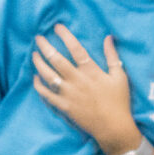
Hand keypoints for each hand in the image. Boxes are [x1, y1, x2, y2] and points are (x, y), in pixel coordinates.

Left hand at [32, 26, 135, 153]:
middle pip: (56, 59)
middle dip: (45, 47)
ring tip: (34, 55)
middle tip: (38, 38)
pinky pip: (46, 94)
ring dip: (39, 63)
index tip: (57, 27)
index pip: (75, 48)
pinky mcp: (64, 106)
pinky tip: (35, 78)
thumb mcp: (120, 76)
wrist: (113, 127)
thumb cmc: (119, 101)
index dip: (65, 36)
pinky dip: (39, 86)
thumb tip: (108, 37)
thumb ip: (112, 56)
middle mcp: (77, 80)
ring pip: (48, 75)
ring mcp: (68, 94)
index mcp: (91, 71)